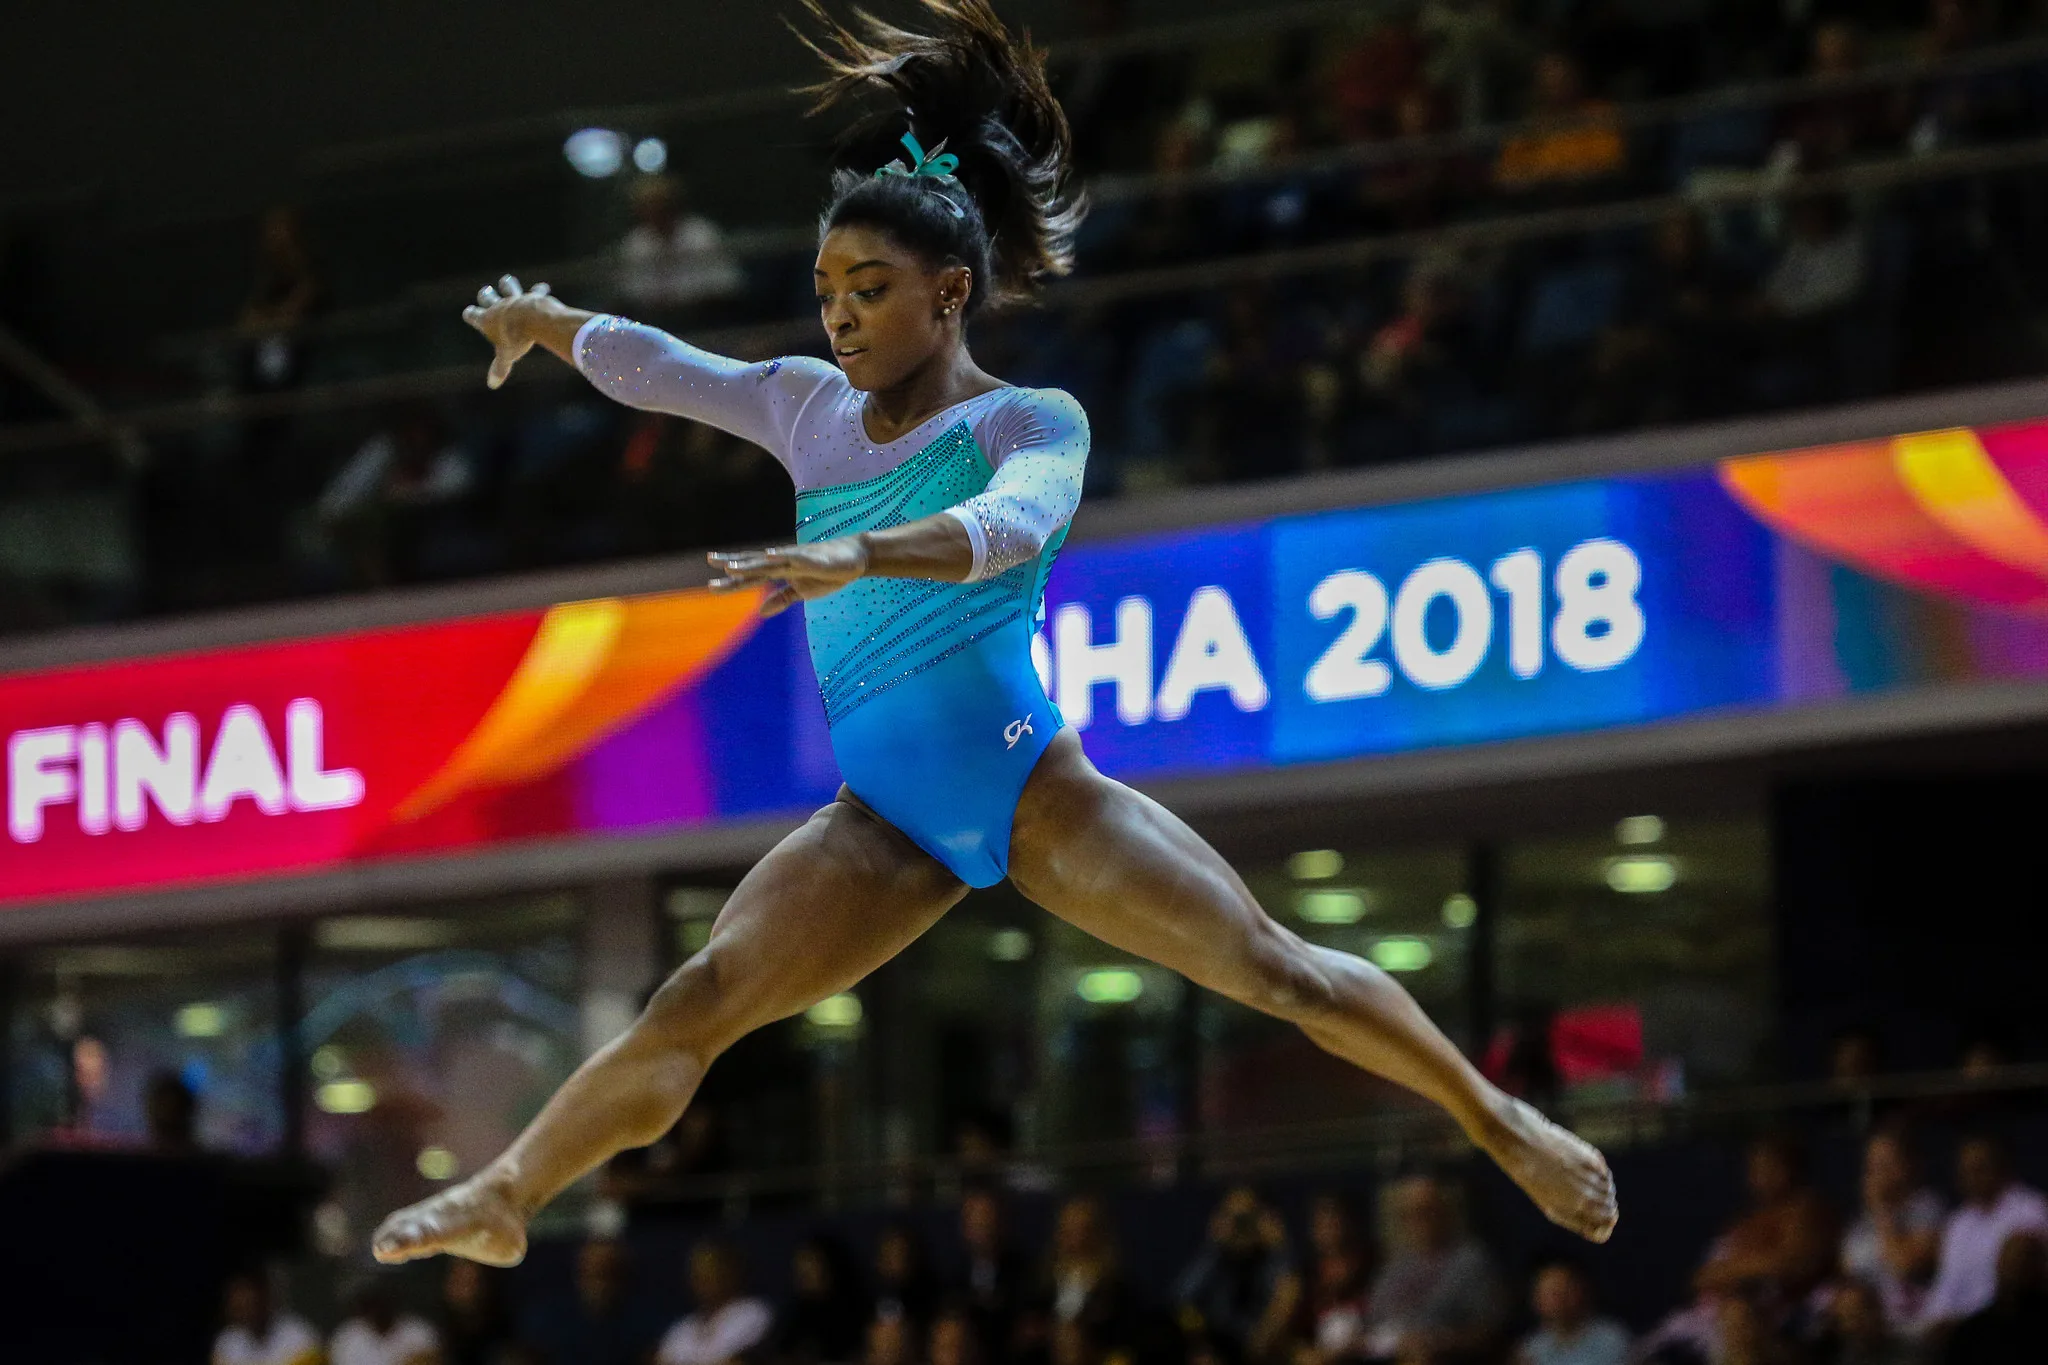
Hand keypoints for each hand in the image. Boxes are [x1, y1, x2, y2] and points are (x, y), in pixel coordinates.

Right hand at [462, 274, 552, 388]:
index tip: (468, 313)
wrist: (534, 320)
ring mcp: (515, 300)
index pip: (472, 315)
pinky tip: (544, 288)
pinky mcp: (532, 297)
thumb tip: (492, 384)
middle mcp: (499, 307)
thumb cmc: (516, 338)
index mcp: (487, 320)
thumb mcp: (506, 355)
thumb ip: (499, 368)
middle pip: (487, 297)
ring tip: (506, 280)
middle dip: (485, 295)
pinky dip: (539, 290)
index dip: (470, 314)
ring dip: (508, 284)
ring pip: (508, 288)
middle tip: (485, 291)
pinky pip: (536, 292)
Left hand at [709, 537, 871, 615]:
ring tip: (732, 567)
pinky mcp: (814, 558)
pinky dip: (782, 556)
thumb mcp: (802, 591)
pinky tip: (770, 555)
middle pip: (755, 564)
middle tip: (710, 561)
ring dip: (751, 563)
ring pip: (770, 561)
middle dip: (734, 565)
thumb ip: (781, 599)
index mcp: (780, 571)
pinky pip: (796, 557)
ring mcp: (797, 559)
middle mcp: (784, 562)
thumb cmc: (828, 572)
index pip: (752, 575)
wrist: (855, 558)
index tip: (711, 585)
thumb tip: (760, 613)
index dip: (733, 580)